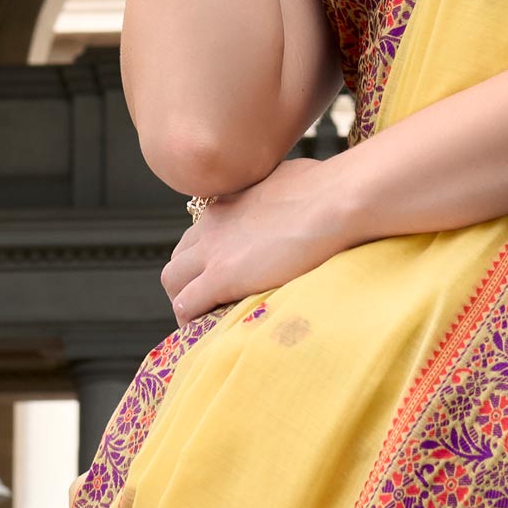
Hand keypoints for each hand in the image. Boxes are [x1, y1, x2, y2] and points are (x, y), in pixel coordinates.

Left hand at [161, 155, 361, 324]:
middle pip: (179, 254)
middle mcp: (213, 223)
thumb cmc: (328, 186)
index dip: (208, 255)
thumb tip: (293, 193)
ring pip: (172, 278)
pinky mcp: (221, 277)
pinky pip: (186, 304)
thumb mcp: (290, 177)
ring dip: (184, 297)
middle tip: (211, 298)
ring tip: (204, 317)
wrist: (335, 202)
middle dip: (189, 278)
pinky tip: (205, 330)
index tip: (225, 270)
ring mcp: (214, 251)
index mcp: (230, 200)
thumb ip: (278, 190)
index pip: (201, 231)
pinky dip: (190, 318)